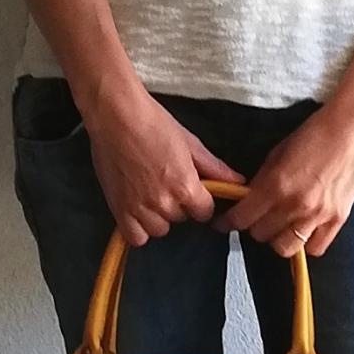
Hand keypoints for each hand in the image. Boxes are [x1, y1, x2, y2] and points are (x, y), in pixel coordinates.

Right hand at [83, 86, 245, 246]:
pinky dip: (138, 228)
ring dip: (158, 216)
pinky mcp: (119, 210)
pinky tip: (137, 210)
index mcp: (186, 187)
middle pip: (180, 219)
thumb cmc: (153, 123)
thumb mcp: (190, 143)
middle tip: (165, 183)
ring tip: (149, 193)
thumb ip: (214, 168)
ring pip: (159, 229)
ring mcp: (140, 208)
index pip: (204, 212)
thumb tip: (237, 182)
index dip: (200, 201)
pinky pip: (135, 236)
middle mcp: (164, 202)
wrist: (116, 116)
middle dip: (177, 204)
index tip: (192, 191)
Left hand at [210, 104, 353, 258]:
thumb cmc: (315, 135)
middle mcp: (296, 205)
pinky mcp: (338, 219)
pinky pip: (315, 248)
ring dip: (278, 238)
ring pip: (285, 247)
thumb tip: (248, 199)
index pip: (242, 218)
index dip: (228, 222)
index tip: (224, 222)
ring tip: (281, 225)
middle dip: (254, 226)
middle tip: (257, 216)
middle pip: (261, 235)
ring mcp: (318, 215)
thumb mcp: (278, 153)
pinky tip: (304, 228)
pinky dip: (306, 243)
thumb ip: (262, 180)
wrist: (353, 129)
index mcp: (276, 186)